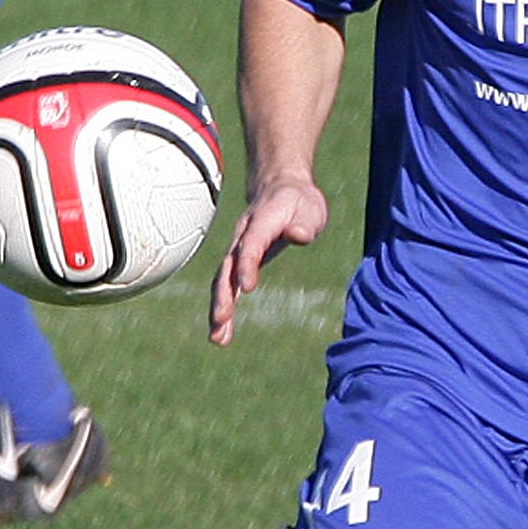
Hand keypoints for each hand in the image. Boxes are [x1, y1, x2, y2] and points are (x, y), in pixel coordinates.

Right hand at [209, 174, 326, 346]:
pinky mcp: (239, 262)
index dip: (247, 263)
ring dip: (219, 308)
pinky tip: (222, 333)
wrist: (280, 190)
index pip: (251, 243)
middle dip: (224, 294)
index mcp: (261, 221)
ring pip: (223, 280)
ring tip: (218, 338)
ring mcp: (238, 250)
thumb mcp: (309, 208)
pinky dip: (224, 308)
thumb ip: (304, 223)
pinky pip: (228, 286)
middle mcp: (243, 237)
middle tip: (221, 320)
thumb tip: (299, 235)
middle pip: (228, 266)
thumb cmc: (299, 202)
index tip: (247, 287)